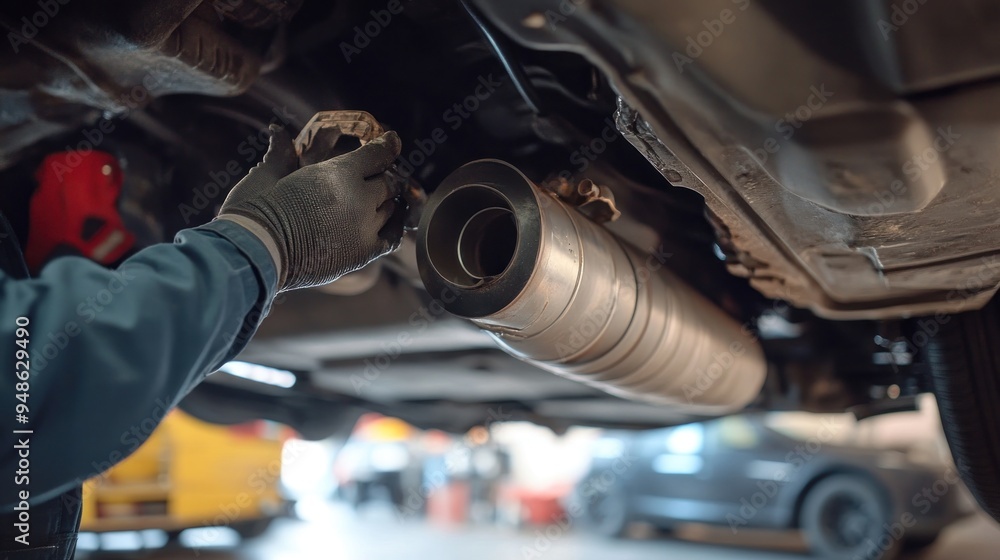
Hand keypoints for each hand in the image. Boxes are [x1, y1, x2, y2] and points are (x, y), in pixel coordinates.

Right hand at [216, 125, 404, 290]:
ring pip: (391, 207)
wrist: (255, 252)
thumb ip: (281, 153)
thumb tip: (278, 130)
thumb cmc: (256, 211)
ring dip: (386, 201)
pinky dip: (395, 226)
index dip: (386, 146)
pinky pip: (392, 237)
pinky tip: (390, 220)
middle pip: (387, 182)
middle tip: (378, 176)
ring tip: (380, 199)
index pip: (378, 154)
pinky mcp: (363, 253)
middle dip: (383, 177)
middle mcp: (359, 197)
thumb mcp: (268, 175)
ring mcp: (364, 227)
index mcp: (339, 172)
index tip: (391, 141)